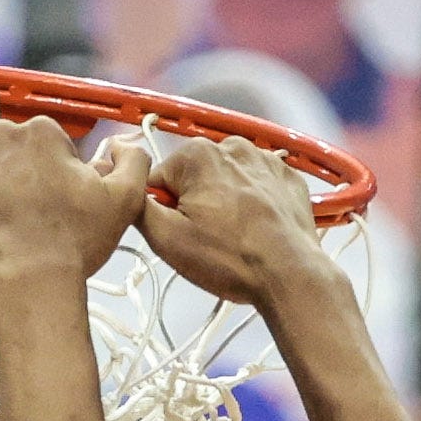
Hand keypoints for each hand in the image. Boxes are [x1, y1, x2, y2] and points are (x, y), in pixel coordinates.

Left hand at [0, 117, 152, 295]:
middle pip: (11, 144)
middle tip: (24, 208)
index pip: (47, 143)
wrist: (30, 278)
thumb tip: (123, 143)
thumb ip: (133, 162)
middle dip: (18, 169)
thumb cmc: (75, 243)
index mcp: (46, 133)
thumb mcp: (125, 201)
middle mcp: (6, 131)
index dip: (52, 171)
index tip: (51, 198)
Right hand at [135, 132, 337, 314]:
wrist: (291, 274)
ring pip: (227, 181)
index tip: (182, 233)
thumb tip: (130, 193)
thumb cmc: (230, 260)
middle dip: (196, 204)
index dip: (164, 211)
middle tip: (209, 239)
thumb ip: (137, 208)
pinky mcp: (288, 177)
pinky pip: (259, 186)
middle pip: (195, 178)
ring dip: (225, 203)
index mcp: (196, 154)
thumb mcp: (166, 240)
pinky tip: (257, 229)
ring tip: (235, 237)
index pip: (160, 180)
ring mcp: (265, 159)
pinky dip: (255, 204)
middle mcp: (232, 146)